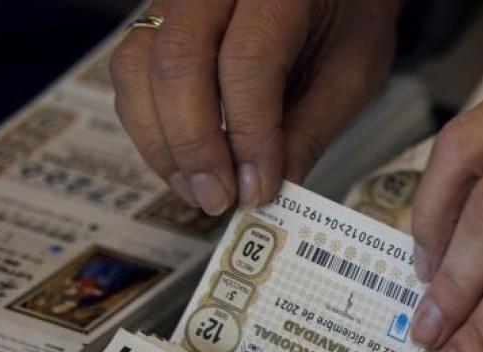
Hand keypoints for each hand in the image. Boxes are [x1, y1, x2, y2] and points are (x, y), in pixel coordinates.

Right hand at [111, 0, 399, 214]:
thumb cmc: (348, 24)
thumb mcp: (351, 76)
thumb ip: (308, 131)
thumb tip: (268, 191)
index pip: (247, 60)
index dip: (249, 135)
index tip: (258, 190)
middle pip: (178, 61)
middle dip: (194, 146)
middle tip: (219, 200)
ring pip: (138, 68)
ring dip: (162, 143)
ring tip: (200, 191)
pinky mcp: (160, 21)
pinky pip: (131, 73)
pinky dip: (150, 128)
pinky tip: (183, 165)